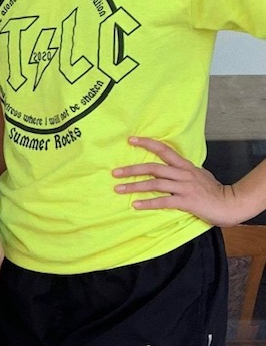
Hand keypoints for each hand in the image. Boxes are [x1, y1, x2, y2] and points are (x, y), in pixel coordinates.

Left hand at [113, 137, 245, 225]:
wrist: (229, 203)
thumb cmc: (213, 190)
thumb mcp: (198, 174)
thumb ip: (183, 171)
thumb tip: (170, 168)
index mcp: (185, 166)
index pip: (164, 150)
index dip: (147, 143)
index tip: (131, 140)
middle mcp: (183, 174)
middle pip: (154, 168)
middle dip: (132, 169)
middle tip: (115, 172)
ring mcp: (184, 188)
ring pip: (155, 184)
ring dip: (135, 187)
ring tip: (119, 189)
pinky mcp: (186, 202)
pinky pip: (163, 202)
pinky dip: (148, 203)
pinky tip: (135, 205)